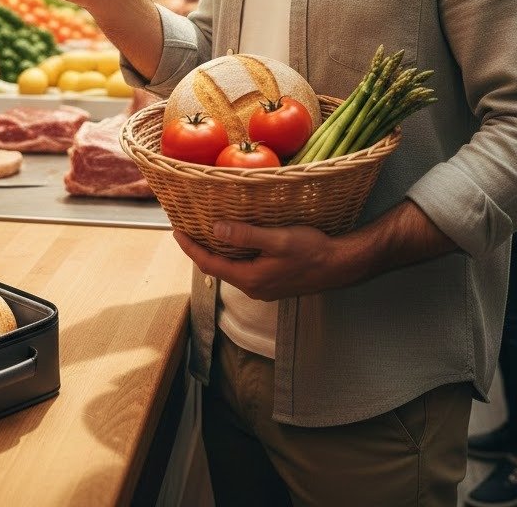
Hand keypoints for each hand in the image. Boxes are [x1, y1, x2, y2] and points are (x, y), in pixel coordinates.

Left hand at [172, 221, 347, 299]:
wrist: (340, 265)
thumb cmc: (312, 251)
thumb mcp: (277, 239)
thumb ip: (246, 235)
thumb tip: (216, 230)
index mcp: (250, 278)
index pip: (209, 263)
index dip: (190, 248)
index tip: (176, 232)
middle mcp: (253, 287)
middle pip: (217, 268)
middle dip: (200, 249)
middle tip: (188, 229)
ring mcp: (263, 286)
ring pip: (231, 268)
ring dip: (217, 251)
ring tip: (206, 232)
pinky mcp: (273, 281)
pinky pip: (244, 268)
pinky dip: (233, 254)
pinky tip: (235, 241)